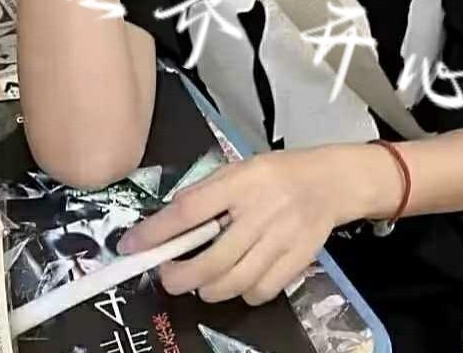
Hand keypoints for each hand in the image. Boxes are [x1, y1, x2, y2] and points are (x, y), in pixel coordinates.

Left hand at [117, 146, 393, 305]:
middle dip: (179, 277)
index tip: (131, 246)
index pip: (190, 209)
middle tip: (168, 275)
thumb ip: (207, 191)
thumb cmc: (277, 173)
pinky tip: (239, 281)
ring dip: (208, 289)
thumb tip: (167, 219)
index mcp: (241, 181)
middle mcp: (260, 211)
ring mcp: (281, 239)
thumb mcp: (240, 168)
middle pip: (211, 260)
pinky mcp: (298, 260)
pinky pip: (261, 291)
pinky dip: (243, 294)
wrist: (330, 181)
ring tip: (201, 282)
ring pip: (233, 283)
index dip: (156, 232)